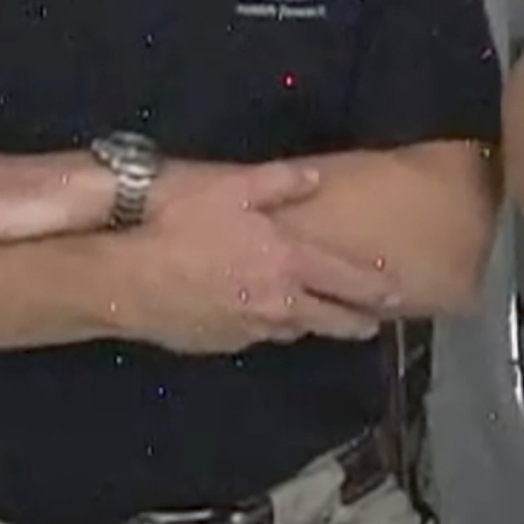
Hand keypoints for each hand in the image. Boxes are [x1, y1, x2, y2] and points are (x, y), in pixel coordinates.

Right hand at [113, 163, 404, 354]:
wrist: (125, 278)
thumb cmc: (182, 226)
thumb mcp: (233, 188)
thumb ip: (280, 183)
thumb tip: (315, 179)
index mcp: (291, 264)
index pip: (348, 283)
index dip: (376, 289)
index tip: (397, 295)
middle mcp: (280, 304)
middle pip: (330, 321)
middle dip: (355, 323)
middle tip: (371, 325)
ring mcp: (250, 330)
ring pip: (292, 331)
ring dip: (308, 324)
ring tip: (317, 318)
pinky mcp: (221, 344)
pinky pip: (254, 337)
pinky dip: (264, 327)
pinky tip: (256, 316)